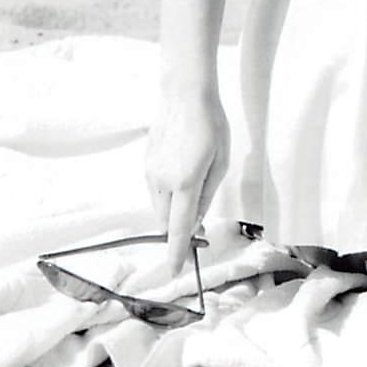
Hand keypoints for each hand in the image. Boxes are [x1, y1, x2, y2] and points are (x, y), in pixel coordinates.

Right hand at [145, 90, 231, 277]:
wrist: (184, 94)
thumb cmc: (210, 125)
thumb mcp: (220, 162)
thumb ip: (206, 196)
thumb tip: (195, 222)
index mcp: (184, 183)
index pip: (178, 228)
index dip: (176, 252)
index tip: (173, 272)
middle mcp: (162, 182)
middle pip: (166, 221)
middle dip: (179, 229)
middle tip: (200, 223)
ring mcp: (150, 173)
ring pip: (160, 206)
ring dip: (174, 210)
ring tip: (196, 185)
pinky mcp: (146, 164)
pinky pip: (156, 190)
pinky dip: (168, 193)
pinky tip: (183, 172)